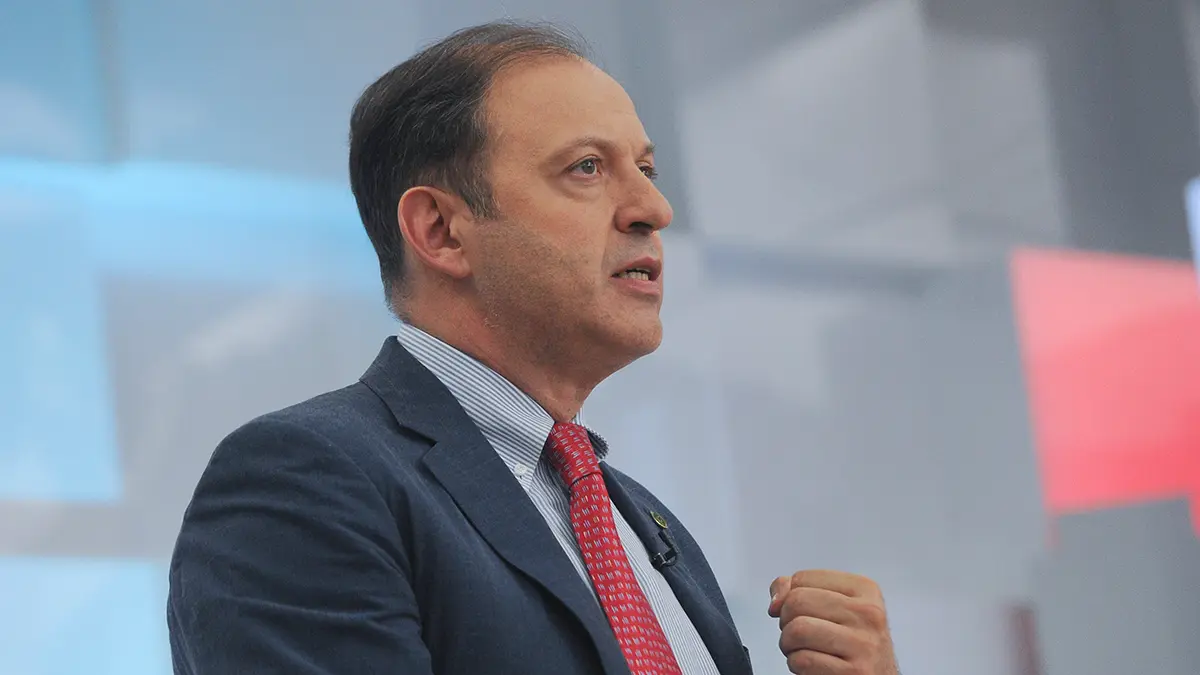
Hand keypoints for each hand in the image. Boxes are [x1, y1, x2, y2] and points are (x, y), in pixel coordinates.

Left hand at [767, 570, 897, 674]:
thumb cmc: (853, 645)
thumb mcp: (836, 609)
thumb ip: (801, 590)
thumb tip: (776, 599)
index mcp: (865, 590)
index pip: (802, 578)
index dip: (791, 599)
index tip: (807, 615)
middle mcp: (868, 614)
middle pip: (797, 601)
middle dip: (787, 622)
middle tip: (802, 636)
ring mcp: (864, 644)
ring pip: (797, 630)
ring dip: (789, 645)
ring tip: (805, 650)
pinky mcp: (855, 672)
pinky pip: (802, 660)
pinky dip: (797, 665)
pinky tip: (814, 668)